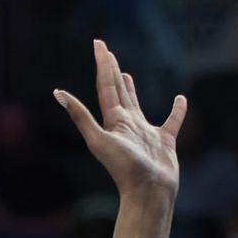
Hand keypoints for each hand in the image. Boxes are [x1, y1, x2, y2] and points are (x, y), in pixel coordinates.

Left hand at [54, 40, 184, 201]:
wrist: (148, 192)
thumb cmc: (124, 169)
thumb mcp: (98, 139)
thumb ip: (80, 116)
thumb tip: (57, 93)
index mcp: (113, 122)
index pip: (105, 87)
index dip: (102, 64)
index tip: (99, 45)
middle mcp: (127, 125)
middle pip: (117, 91)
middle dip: (111, 70)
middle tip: (107, 51)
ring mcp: (145, 133)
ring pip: (137, 104)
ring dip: (131, 88)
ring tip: (126, 74)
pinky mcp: (165, 141)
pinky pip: (173, 120)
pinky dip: (177, 110)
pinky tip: (180, 99)